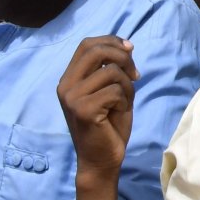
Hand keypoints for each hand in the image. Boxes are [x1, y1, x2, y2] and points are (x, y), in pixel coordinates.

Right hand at [58, 36, 137, 181]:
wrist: (101, 158)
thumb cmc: (108, 123)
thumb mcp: (109, 88)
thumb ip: (111, 67)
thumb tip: (126, 45)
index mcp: (69, 79)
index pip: (87, 44)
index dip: (111, 40)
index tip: (130, 49)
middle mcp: (65, 86)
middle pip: (96, 51)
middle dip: (123, 57)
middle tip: (135, 74)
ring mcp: (71, 98)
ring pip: (111, 71)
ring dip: (127, 85)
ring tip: (122, 101)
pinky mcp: (83, 109)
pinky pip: (116, 90)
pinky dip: (125, 100)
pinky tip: (117, 113)